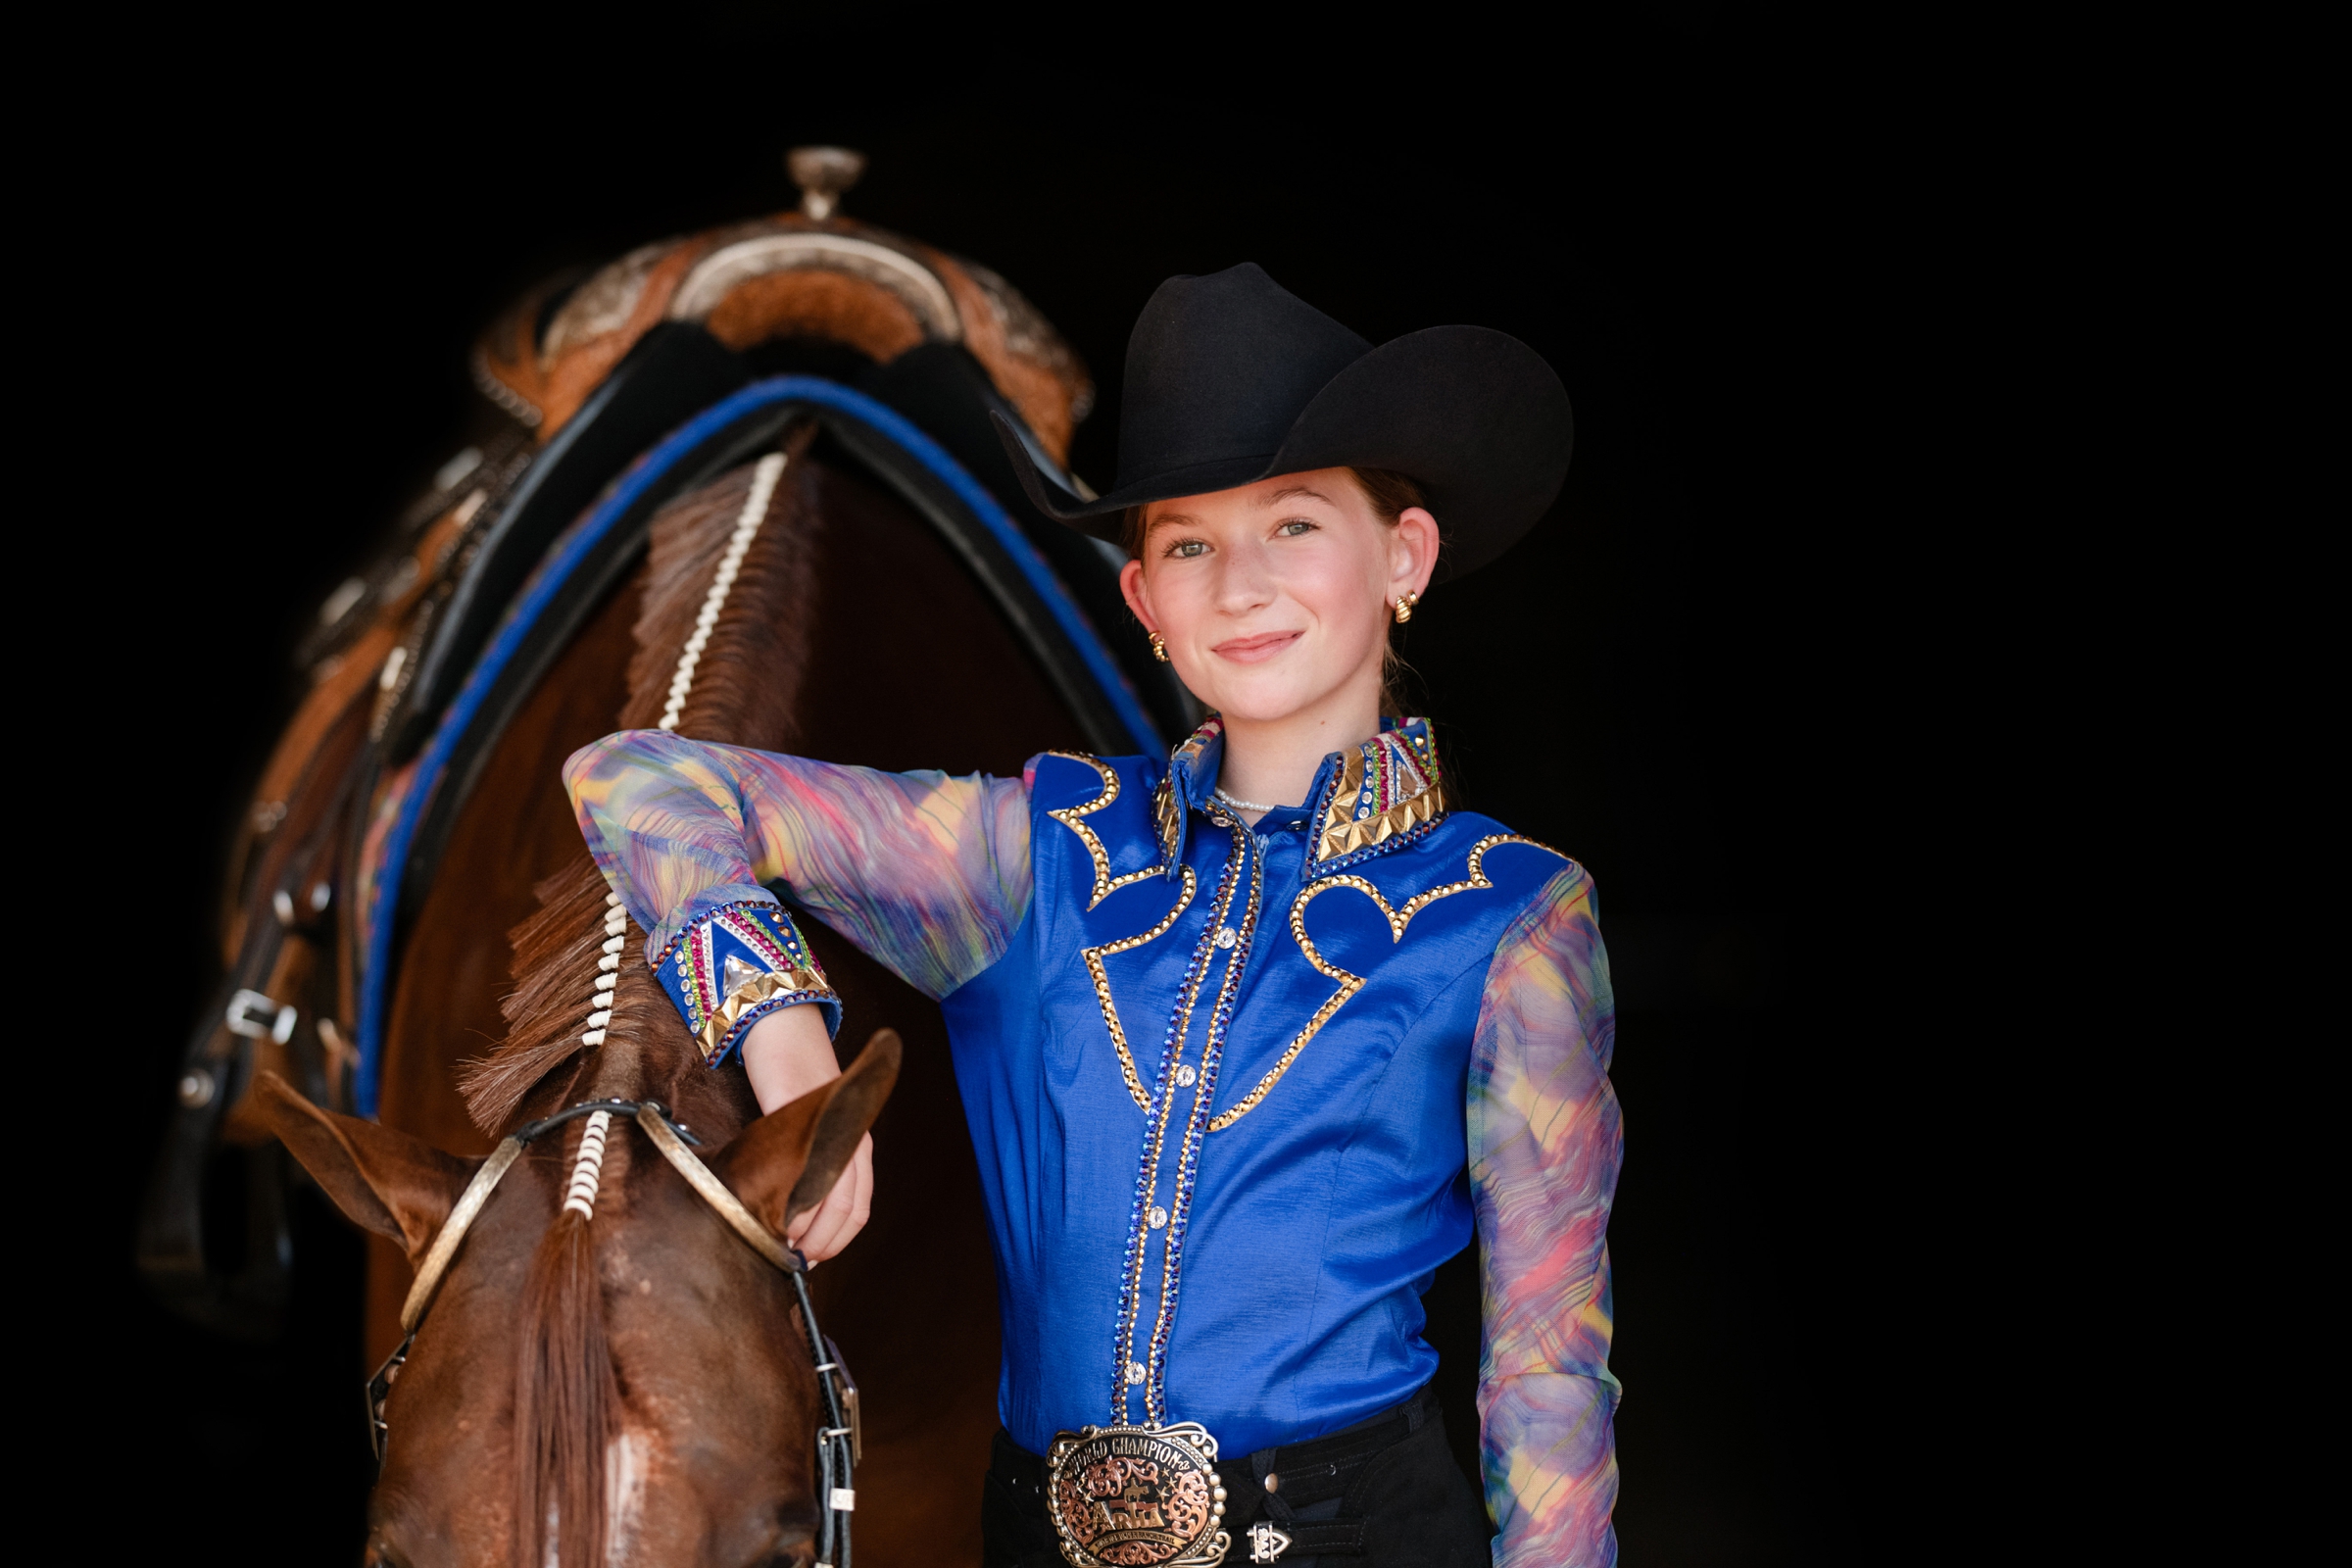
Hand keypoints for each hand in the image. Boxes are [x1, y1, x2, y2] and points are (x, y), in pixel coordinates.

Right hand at [741, 1005, 874, 1263]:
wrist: (781, 1035)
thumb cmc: (790, 1088)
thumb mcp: (807, 1135)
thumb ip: (808, 1173)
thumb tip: (791, 1224)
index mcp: (856, 1148)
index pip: (857, 1212)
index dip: (836, 1243)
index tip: (812, 1262)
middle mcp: (852, 1143)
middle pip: (846, 1211)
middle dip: (821, 1245)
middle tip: (794, 1261)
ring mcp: (831, 1132)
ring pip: (831, 1199)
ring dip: (807, 1232)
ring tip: (783, 1244)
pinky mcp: (804, 1119)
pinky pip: (806, 1172)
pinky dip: (796, 1206)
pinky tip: (780, 1217)